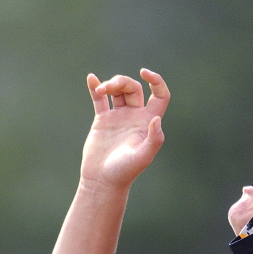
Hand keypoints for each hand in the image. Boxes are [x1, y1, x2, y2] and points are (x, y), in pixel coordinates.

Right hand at [81, 70, 169, 190]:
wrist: (103, 180)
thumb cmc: (125, 171)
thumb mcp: (143, 156)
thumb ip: (154, 139)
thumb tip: (156, 119)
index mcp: (148, 121)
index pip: (160, 96)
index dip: (156, 82)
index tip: (145, 73)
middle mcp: (135, 116)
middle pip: (134, 88)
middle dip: (122, 82)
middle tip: (109, 88)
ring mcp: (119, 117)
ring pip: (118, 91)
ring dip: (110, 85)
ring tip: (101, 90)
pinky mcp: (103, 120)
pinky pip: (99, 100)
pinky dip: (95, 88)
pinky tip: (90, 78)